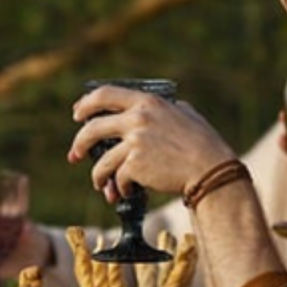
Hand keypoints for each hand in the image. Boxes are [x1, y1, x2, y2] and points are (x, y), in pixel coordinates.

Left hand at [69, 85, 235, 199]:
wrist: (210, 170)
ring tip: (101, 184)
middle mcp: (137, 118)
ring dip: (98, 175)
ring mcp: (135, 142)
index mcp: (147, 102)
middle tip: (75, 154)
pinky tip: (124, 192)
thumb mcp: (186, 114)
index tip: (77, 113)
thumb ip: (168, 109)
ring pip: (101, 161)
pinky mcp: (135, 165)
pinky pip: (117, 178)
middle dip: (80, 144)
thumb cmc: (204, 144)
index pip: (104, 94)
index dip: (86, 104)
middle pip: (92, 129)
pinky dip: (119, 187)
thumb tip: (160, 109)